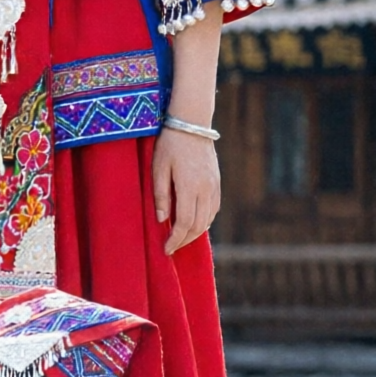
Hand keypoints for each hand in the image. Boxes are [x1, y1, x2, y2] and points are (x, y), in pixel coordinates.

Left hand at [152, 127, 219, 254]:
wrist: (192, 126)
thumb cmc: (169, 146)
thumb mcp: (158, 169)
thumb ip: (160, 195)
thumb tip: (161, 220)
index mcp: (189, 187)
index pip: (184, 223)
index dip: (175, 240)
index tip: (165, 250)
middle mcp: (206, 189)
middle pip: (198, 225)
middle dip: (184, 240)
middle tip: (170, 248)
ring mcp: (214, 186)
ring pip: (208, 218)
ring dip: (195, 232)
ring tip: (180, 239)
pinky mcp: (217, 182)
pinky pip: (214, 208)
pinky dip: (204, 220)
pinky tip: (194, 224)